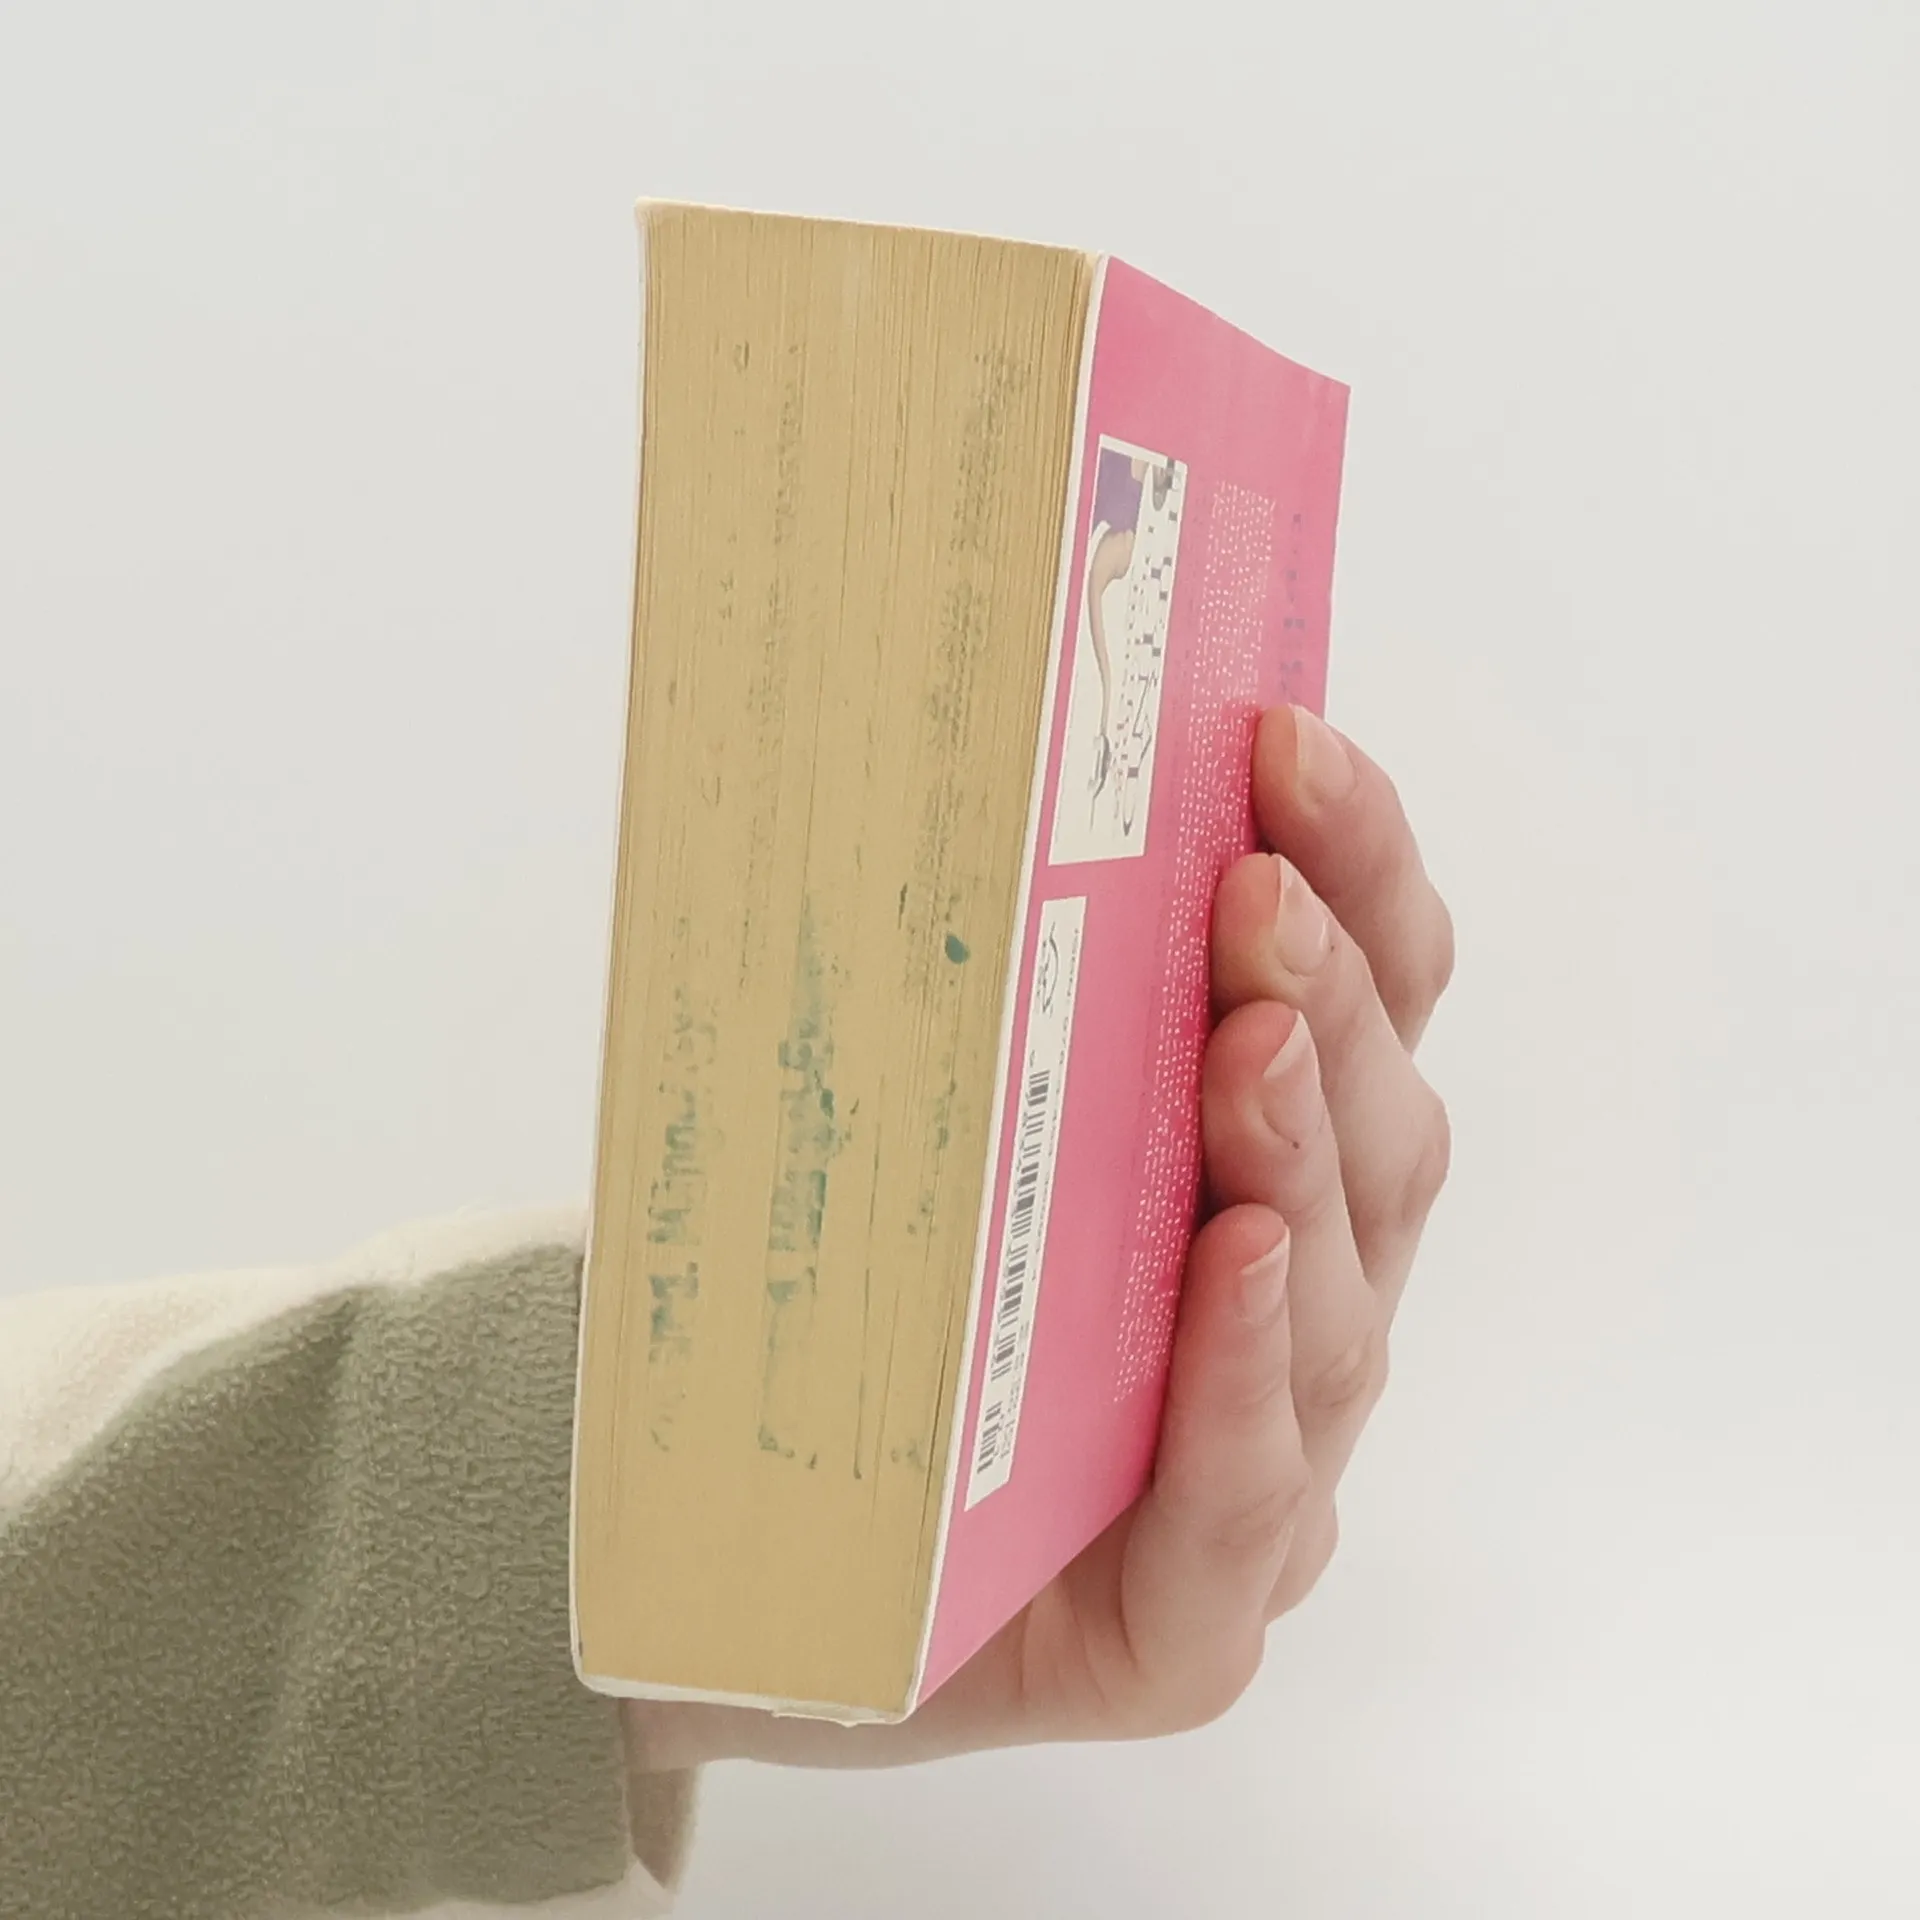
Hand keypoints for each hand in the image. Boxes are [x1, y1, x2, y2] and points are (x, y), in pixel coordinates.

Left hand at [630, 706, 1452, 1770]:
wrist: (753, 1593)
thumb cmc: (865, 1346)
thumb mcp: (925, 1138)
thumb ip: (980, 1013)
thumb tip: (918, 781)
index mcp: (1256, 1188)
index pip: (1364, 1011)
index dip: (1356, 871)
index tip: (1287, 737)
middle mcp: (1289, 1323)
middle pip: (1382, 1143)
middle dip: (1337, 998)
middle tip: (1254, 895)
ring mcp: (1260, 1477)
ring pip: (1343, 1310)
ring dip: (1305, 1153)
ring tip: (1253, 1045)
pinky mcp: (1190, 1626)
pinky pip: (1246, 1501)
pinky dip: (1249, 1375)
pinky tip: (1245, 1262)